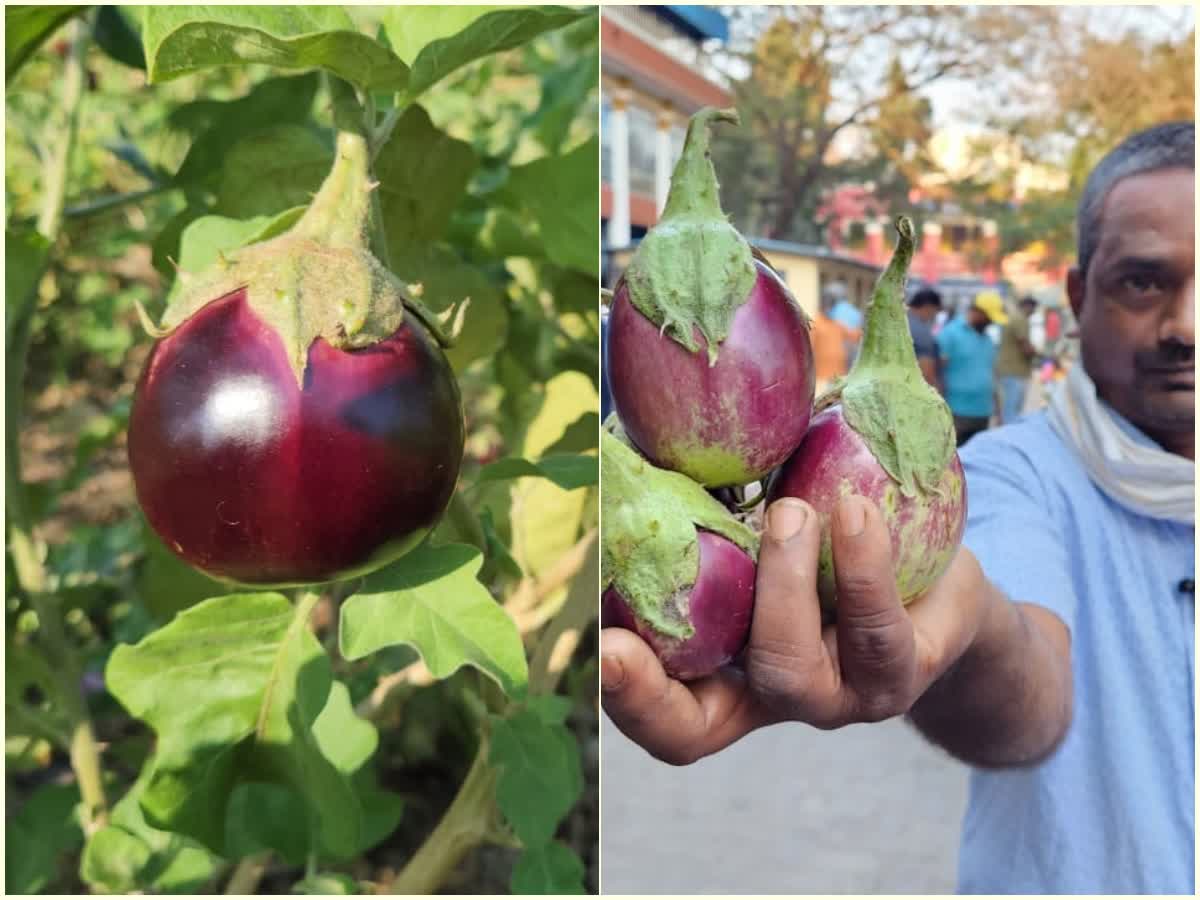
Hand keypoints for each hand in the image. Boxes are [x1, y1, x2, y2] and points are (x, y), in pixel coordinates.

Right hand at [601, 494, 992, 764]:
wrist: (940, 584)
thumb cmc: (827, 546)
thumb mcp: (758, 529)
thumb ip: (704, 503)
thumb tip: (632, 431)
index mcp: (721, 676)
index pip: (662, 716)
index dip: (627, 697)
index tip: (601, 646)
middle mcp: (769, 699)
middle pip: (698, 726)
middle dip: (655, 684)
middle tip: (623, 632)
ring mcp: (834, 697)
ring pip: (788, 670)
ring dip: (780, 586)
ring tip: (792, 511)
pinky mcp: (898, 671)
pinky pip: (876, 631)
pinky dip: (862, 566)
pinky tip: (856, 510)